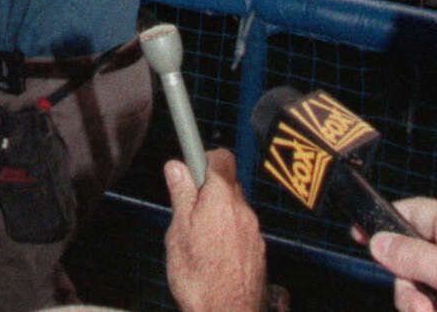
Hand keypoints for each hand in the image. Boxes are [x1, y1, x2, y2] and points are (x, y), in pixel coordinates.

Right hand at [165, 148, 265, 311]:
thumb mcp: (179, 233)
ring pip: (235, 210)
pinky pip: (243, 231)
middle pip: (228, 184)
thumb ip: (181, 195)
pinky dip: (230, 235)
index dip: (204, 158)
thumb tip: (177, 166)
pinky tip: (215, 257)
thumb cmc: (199, 279)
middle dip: (209, 191)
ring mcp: (254, 233)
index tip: (191, 170)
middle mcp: (243, 211)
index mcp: (222, 200)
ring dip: (219, 215)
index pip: (222, 157)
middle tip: (189, 212)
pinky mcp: (259, 252)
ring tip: (200, 241)